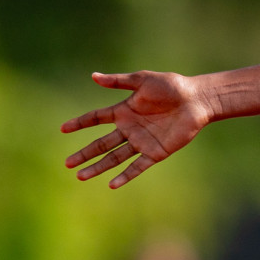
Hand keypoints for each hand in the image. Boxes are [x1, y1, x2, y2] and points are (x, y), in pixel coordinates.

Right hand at [62, 71, 212, 187]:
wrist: (197, 99)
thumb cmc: (171, 86)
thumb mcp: (142, 81)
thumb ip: (118, 82)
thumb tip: (93, 76)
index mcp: (124, 111)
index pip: (96, 118)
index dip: (80, 123)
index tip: (62, 129)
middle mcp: (130, 128)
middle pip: (102, 143)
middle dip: (84, 154)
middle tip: (68, 163)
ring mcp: (142, 142)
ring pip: (115, 157)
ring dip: (98, 167)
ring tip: (80, 176)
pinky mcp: (156, 152)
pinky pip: (138, 166)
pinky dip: (125, 175)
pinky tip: (112, 184)